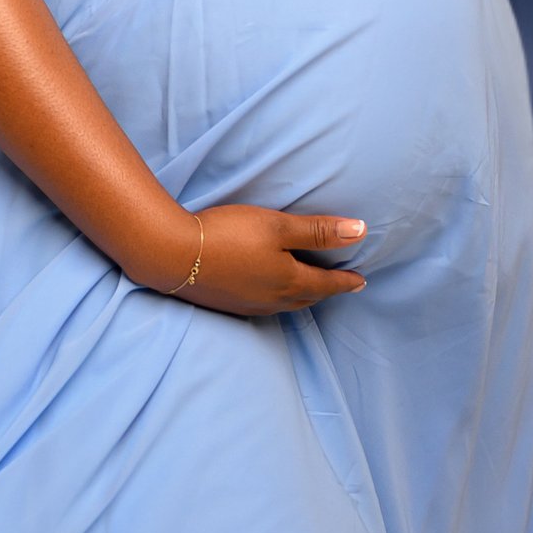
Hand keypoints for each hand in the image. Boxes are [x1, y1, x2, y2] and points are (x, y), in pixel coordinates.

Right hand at [125, 205, 366, 316]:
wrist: (171, 255)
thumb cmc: (227, 234)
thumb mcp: (277, 225)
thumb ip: (318, 231)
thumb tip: (360, 231)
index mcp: (289, 280)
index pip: (327, 283)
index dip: (346, 281)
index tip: (361, 281)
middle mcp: (273, 299)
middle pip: (308, 297)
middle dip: (326, 291)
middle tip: (339, 285)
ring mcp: (248, 305)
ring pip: (286, 305)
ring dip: (302, 297)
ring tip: (309, 289)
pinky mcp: (227, 304)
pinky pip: (264, 306)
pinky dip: (278, 299)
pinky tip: (269, 292)